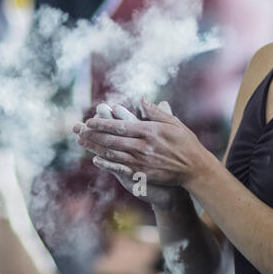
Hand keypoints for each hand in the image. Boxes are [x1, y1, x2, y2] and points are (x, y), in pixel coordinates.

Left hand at [75, 98, 211, 192]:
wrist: (195, 169)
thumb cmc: (185, 143)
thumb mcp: (173, 123)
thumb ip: (155, 112)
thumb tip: (141, 100)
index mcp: (149, 131)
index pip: (120, 126)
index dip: (102, 123)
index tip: (89, 120)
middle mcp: (143, 146)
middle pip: (111, 140)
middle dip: (92, 134)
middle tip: (77, 129)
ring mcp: (142, 161)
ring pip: (113, 154)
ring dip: (94, 147)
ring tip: (80, 141)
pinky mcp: (143, 174)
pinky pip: (120, 168)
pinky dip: (106, 163)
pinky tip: (95, 159)